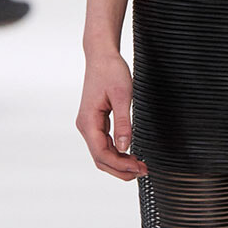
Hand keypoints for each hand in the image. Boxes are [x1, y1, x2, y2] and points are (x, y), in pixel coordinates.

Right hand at [76, 46, 147, 179]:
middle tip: (143, 171)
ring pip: (102, 153)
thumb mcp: (122, 96)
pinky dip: (117, 153)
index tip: (139, 168)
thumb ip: (123, 123)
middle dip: (121, 169)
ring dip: (120, 162)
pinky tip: (131, 154)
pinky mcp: (95, 122)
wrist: (101, 56)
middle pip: (100, 159)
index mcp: (88, 121)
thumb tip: (125, 147)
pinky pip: (104, 144)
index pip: (102, 154)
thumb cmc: (111, 71)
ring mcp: (89, 124)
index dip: (120, 165)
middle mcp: (85, 126)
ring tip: (140, 165)